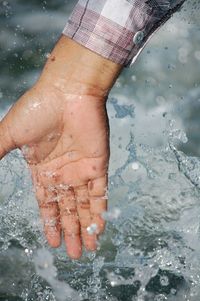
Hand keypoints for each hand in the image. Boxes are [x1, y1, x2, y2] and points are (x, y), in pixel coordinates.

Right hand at [0, 36, 121, 258]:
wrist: (68, 91)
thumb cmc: (38, 109)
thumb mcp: (9, 136)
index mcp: (43, 168)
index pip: (47, 203)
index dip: (50, 222)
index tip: (53, 242)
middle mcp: (63, 172)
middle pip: (67, 209)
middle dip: (70, 232)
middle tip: (73, 255)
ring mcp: (81, 169)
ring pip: (84, 205)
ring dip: (85, 228)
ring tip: (87, 250)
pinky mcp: (98, 164)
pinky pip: (100, 194)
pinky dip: (100, 212)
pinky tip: (99, 230)